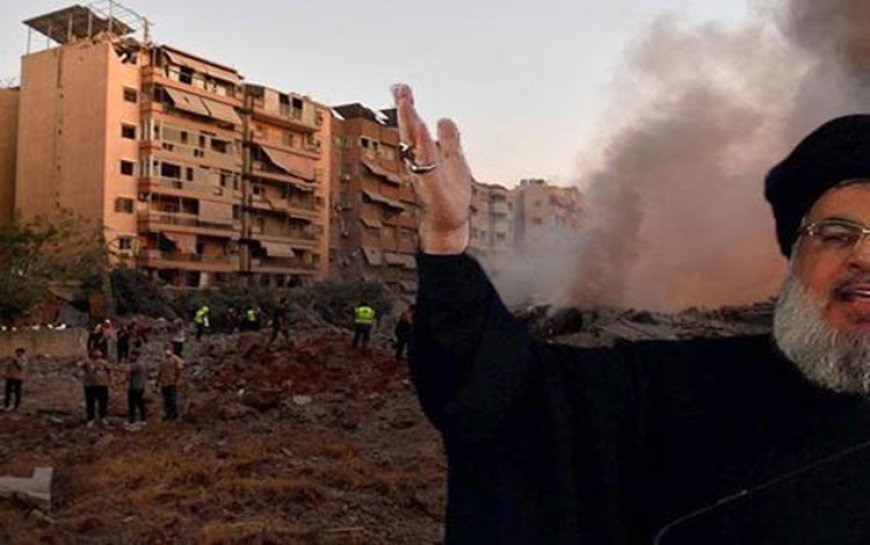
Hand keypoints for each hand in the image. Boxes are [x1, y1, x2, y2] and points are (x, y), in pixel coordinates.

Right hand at [392, 84, 471, 254]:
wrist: (450, 222)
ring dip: (410, 121)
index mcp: (423, 154)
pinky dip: (423, 144)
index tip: (400, 87)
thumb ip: (449, 139)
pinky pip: (425, 160)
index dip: (406, 106)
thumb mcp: (454, 159)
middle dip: (404, 108)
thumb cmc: (449, 195)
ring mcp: (424, 172)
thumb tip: (444, 118)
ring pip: (414, 143)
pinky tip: (422, 128)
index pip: (412, 126)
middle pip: (409, 130)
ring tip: (407, 101)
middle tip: (399, 87)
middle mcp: (419, 161)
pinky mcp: (431, 183)